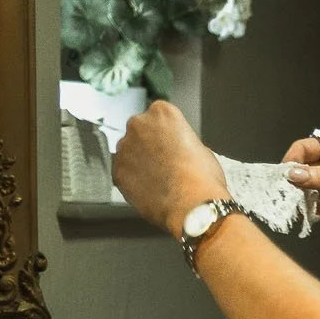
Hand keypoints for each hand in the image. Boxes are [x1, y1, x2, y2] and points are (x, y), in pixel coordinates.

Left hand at [114, 101, 227, 236]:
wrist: (192, 205)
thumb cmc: (202, 179)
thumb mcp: (201, 149)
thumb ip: (181, 142)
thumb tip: (177, 150)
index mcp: (162, 112)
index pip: (158, 118)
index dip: (165, 136)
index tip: (170, 147)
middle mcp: (139, 123)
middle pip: (139, 131)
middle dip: (148, 146)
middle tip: (163, 165)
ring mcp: (125, 146)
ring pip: (128, 152)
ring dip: (138, 163)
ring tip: (156, 181)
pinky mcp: (117, 170)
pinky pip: (121, 173)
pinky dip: (131, 181)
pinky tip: (148, 191)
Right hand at [283, 131, 319, 228]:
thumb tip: (292, 174)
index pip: (305, 148)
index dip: (291, 160)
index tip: (282, 176)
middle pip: (303, 169)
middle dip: (292, 180)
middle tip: (282, 194)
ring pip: (308, 189)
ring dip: (298, 197)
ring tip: (291, 207)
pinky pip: (317, 207)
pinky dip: (308, 211)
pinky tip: (304, 216)